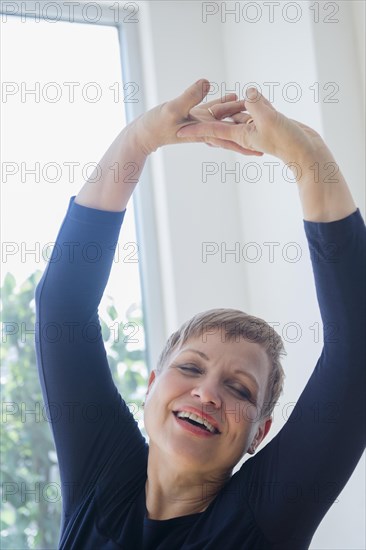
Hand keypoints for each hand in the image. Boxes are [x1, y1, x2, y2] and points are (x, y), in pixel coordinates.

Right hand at [130, 79, 263, 155]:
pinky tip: (234, 96)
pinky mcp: (193, 113)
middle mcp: (206, 129)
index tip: (261, 149)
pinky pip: (213, 108)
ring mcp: (200, 121)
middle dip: (249, 131)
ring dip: (240, 114)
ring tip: (257, 111)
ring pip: (225, 117)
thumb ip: (189, 96)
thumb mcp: (173, 109)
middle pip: (232, 129)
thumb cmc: (155, 126)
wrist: (144, 132)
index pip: (229, 138)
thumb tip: (206, 82)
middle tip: (268, 130)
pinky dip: (224, 103)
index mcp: (204, 132)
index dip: (245, 143)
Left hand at [176, 87, 327, 163]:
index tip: (177, 130)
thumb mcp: (271, 120)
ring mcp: (257, 129)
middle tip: (186, 112)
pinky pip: (253, 114)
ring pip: (237, 116)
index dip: (195, 129)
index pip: (213, 131)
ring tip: (209, 102)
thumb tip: (246, 92)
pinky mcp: (269, 124)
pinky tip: (247, 98)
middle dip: (206, 117)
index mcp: (241, 135)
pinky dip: (249, 106)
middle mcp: (246, 133)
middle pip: (222, 122)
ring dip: (227, 108)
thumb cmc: (290, 141)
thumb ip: (256, 105)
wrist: (308, 153)